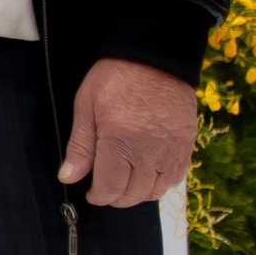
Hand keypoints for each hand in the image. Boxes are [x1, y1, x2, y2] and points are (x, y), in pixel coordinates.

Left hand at [60, 55, 198, 208]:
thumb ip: (79, 146)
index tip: (92, 192)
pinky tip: (148, 174)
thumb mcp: (86, 106)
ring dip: (138, 193)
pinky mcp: (187, 145)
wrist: (156, 57)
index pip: (110, 188)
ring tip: (126, 181)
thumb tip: (68, 177)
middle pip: (133, 194)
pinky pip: (176, 178)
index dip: (98, 196)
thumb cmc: (116, 77)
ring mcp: (171, 150)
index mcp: (119, 142)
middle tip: (106, 186)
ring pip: (156, 191)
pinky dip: (161, 184)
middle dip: (116, 196)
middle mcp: (149, 152)